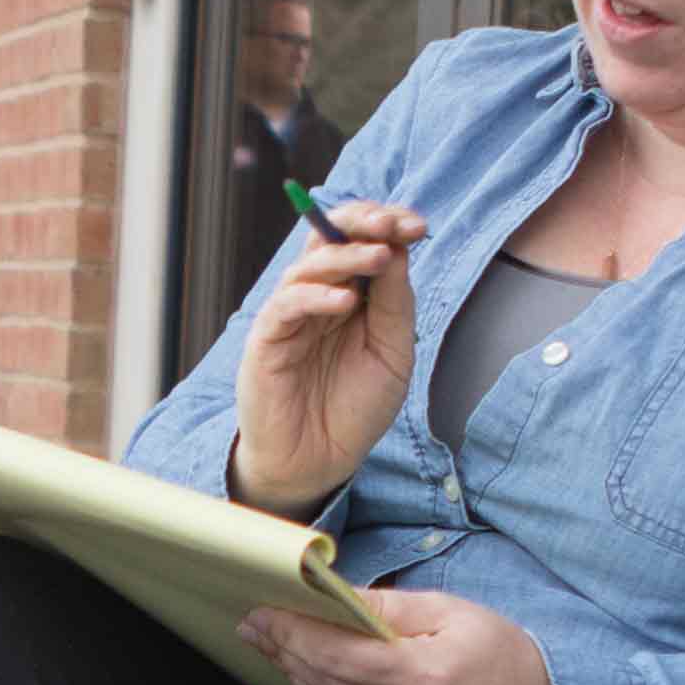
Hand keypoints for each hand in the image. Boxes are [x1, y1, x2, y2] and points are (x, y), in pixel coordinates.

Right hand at [230, 198, 425, 511]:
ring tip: (378, 256)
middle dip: (362, 221)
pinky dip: (315, 296)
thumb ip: (395, 304)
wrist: (318, 463)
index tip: (418, 226)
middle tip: (392, 225)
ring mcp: (290, 316)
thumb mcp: (392, 353)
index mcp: (351, 294)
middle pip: (330, 236)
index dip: (387, 223)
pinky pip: (286, 306)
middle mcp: (318, 296)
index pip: (363, 239)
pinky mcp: (267, 341)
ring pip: (308, 266)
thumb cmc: (353, 410)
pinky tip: (344, 303)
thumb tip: (397, 248)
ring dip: (345, 255)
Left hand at [236, 586, 561, 684]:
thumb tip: (338, 595)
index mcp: (421, 675)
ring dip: (299, 677)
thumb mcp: (457, 615)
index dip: (293, 633)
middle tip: (252, 627)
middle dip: (284, 650)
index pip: (337, 653)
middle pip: (326, 681)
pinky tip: (314, 683)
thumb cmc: (506, 660)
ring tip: (274, 648)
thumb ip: (393, 609)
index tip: (261, 614)